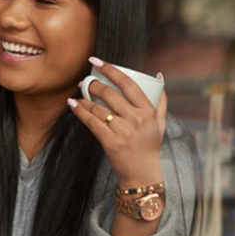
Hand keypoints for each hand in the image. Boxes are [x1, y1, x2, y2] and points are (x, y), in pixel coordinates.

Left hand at [67, 58, 166, 187]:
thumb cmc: (149, 145)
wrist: (142, 174)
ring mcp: (124, 131)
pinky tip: (73, 104)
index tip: (96, 61)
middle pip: (110, 94)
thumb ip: (161, 99)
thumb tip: (158, 74)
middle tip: (85, 81)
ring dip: (84, 98)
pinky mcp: (111, 142)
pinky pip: (91, 122)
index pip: (128, 83)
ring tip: (77, 94)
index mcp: (148, 111)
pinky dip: (80, 111)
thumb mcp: (160, 122)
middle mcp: (137, 119)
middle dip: (93, 84)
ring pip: (98, 108)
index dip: (110, 69)